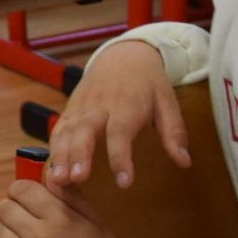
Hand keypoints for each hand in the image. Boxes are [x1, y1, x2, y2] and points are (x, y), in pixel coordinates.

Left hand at [0, 178, 134, 237]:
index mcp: (60, 218)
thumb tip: (49, 175)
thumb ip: (71, 197)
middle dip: (14, 210)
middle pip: (4, 208)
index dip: (22, 191)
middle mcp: (39, 235)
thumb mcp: (96, 224)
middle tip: (28, 221)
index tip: (28, 199)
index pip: (21, 189)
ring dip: (10, 234)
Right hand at [46, 40, 189, 188]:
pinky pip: (58, 129)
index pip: (121, 132)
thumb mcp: (168, 103)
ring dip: (61, 155)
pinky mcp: (70, 110)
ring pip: (67, 130)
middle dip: (79, 154)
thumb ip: (174, 133)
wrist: (122, 55)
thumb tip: (184, 162)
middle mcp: (100, 106)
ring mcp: (81, 107)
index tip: (124, 182)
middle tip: (77, 178)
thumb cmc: (148, 83)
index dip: (120, 157)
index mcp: (127, 105)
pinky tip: (52, 170)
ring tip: (59, 179)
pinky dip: (52, 148)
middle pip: (85, 130)